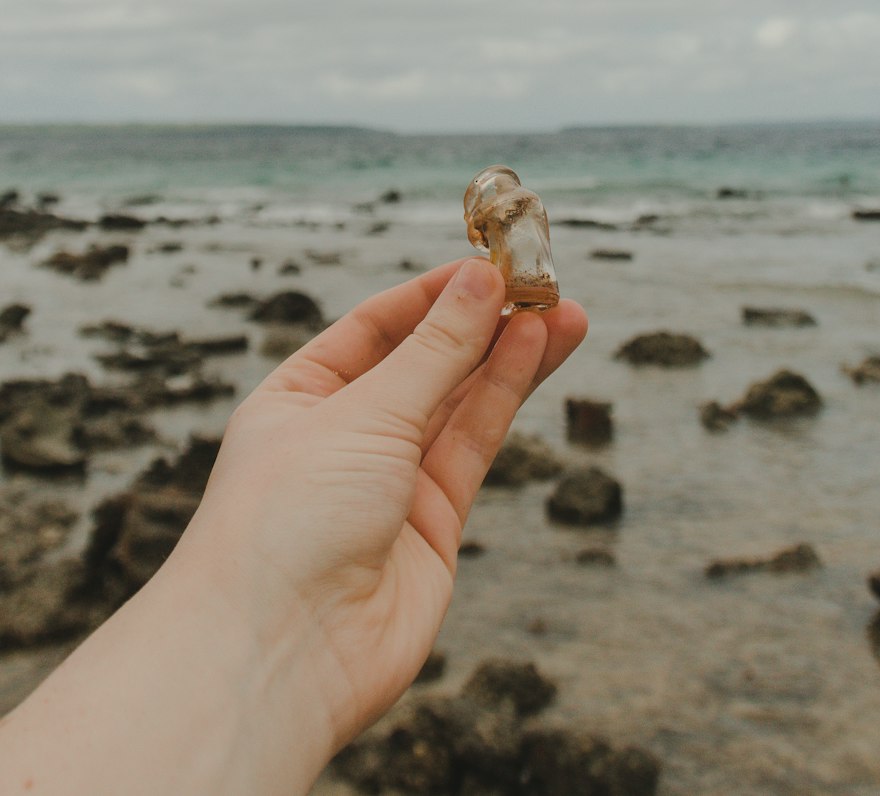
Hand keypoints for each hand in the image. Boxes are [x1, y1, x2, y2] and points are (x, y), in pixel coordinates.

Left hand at [179, 257, 586, 754]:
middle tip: (542, 281)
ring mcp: (390, 483)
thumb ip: (434, 349)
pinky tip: (536, 351)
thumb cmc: (288, 519)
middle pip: (425, 361)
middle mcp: (344, 435)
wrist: (278, 655)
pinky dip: (505, 396)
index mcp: (299, 398)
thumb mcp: (363, 412)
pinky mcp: (433, 525)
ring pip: (460, 401)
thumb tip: (481, 281)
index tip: (490, 263)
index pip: (375, 326)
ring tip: (562, 310)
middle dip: (482, 322)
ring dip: (509, 354)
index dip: (433, 294)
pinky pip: (473, 444)